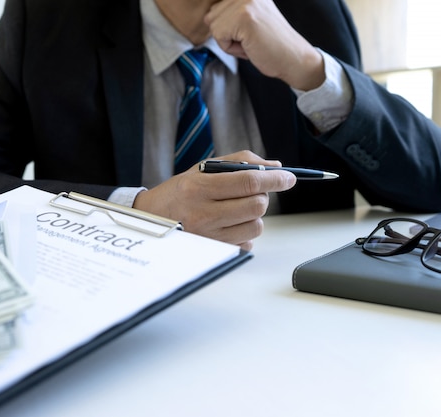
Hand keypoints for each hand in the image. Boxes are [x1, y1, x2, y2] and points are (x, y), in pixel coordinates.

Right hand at [133, 150, 295, 249]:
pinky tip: (228, 225)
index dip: (275, 179)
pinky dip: (245, 232)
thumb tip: (275, 166)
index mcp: (200, 187)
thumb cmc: (180, 191)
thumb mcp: (203, 169)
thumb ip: (240, 162)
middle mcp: (203, 213)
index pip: (248, 182)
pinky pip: (247, 243)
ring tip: (236, 209)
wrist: (152, 219)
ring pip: (256, 226)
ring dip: (254, 216)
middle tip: (252, 192)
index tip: (288, 177)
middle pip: (257, 206)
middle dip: (262, 196)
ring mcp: (208, 236)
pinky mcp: (213, 251)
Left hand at [204, 0, 324, 90]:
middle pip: (211, 16)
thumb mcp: (249, 17)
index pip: (215, 7)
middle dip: (226, 33)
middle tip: (251, 37)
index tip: (247, 30)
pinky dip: (232, 48)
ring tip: (251, 40)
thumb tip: (206, 16)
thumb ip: (230, 11)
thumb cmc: (271, 43)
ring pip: (214, 26)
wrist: (293, 58)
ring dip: (229, 40)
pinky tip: (250, 45)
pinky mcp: (244, 17)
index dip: (226, 25)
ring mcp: (245, 2)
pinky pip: (219, 36)